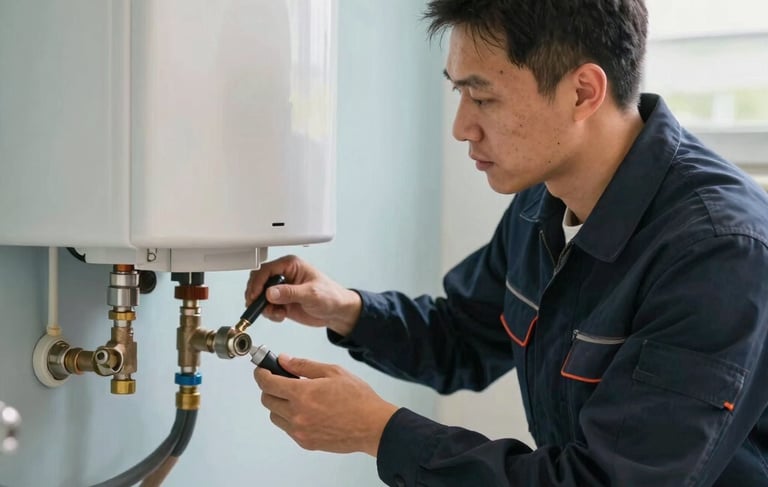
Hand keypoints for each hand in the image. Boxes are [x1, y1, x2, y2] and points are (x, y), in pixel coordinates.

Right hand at [245, 255, 360, 335]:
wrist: (337, 313)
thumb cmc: (331, 296)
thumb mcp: (311, 293)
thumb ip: (290, 293)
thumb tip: (271, 292)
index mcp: (291, 266)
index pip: (266, 270)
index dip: (257, 282)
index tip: (255, 295)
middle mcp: (284, 276)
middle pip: (259, 281)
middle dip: (257, 295)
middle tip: (258, 306)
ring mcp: (282, 290)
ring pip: (261, 296)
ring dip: (264, 307)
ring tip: (276, 313)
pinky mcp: (282, 302)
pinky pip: (267, 307)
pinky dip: (270, 313)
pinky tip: (280, 316)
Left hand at [254, 356, 398, 455]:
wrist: (372, 426)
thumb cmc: (357, 399)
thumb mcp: (332, 372)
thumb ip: (304, 365)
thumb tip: (284, 360)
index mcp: (302, 394)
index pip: (267, 383)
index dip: (261, 373)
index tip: (262, 369)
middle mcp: (297, 414)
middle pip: (266, 400)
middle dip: (269, 388)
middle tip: (281, 380)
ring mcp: (300, 431)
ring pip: (275, 415)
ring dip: (279, 404)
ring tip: (297, 397)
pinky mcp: (305, 442)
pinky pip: (287, 428)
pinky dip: (290, 418)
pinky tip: (306, 411)